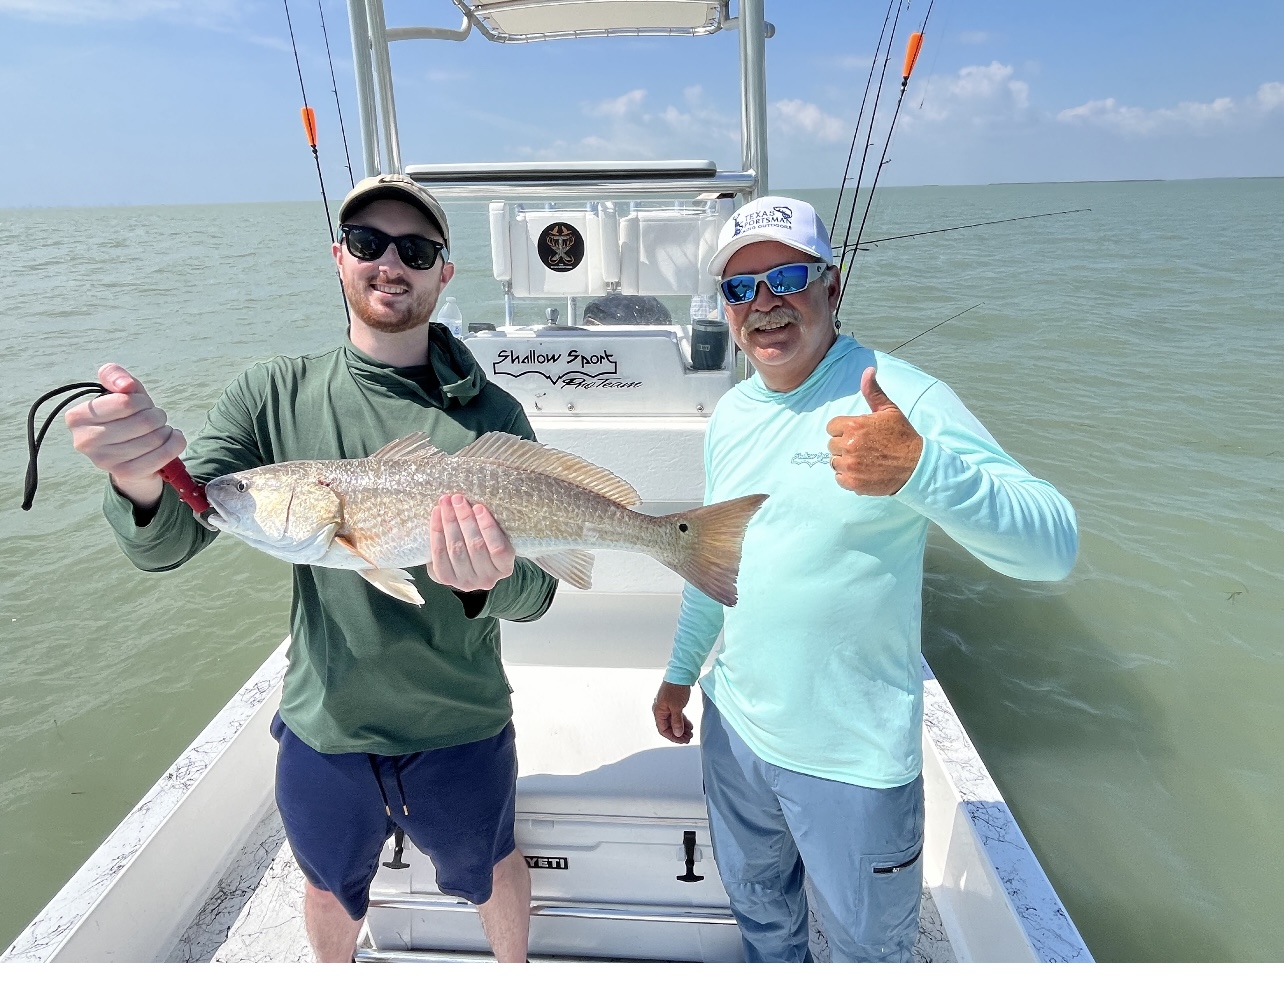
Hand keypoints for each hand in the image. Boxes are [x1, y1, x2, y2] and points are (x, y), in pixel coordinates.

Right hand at [64, 363, 184, 508]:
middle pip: (143, 421)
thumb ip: (114, 375)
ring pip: (155, 438)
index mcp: (77, 417)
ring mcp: (104, 461)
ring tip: (160, 429)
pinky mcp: (125, 474)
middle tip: (154, 418)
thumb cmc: (123, 417)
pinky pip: (163, 455)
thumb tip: (125, 385)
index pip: (125, 402)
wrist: (129, 454)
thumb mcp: (117, 390)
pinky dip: (175, 443)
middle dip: (156, 415)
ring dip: (165, 429)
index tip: (140, 404)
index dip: (141, 400)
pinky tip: (172, 439)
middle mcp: (85, 441)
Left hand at [429, 494, 515, 590]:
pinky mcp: (446, 579)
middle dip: (465, 519)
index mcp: (504, 568)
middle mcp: (487, 579)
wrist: (468, 567)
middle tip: (458, 498)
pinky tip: (436, 514)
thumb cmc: (486, 545)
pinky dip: (437, 532)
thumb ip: (493, 526)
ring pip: (456, 548)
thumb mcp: (496, 538)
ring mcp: (466, 581)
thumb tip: (479, 499)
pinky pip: (439, 554)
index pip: (499, 548)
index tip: (479, 507)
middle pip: (475, 546)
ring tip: (446, 502)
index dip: (488, 528)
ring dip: (449, 522)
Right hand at [653, 681, 692, 744]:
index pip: (663, 730)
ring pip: (673, 721)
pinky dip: (683, 721)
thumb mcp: (677, 707)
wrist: (681, 674)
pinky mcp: (673, 703)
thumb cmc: (676, 689)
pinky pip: (677, 716)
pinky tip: (689, 725)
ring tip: (690, 733)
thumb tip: (677, 734)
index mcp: (658, 711)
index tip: (682, 741)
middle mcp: (661, 710)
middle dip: (678, 734)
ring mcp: (667, 706)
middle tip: (688, 738)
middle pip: (668, 727)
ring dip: (681, 728)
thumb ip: (676, 722)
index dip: (672, 737)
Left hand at [825, 367, 922, 495]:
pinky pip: (839, 478)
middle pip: (831, 445)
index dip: (843, 430)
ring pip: (834, 462)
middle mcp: (848, 445)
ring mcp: (850, 465)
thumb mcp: (889, 410)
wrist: (916, 465)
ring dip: (845, 462)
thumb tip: (868, 370)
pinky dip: (848, 477)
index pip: (832, 427)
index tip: (857, 434)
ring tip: (864, 460)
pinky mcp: (853, 482)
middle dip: (843, 446)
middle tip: (863, 448)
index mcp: (854, 425)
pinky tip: (862, 472)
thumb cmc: (902, 436)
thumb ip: (873, 392)